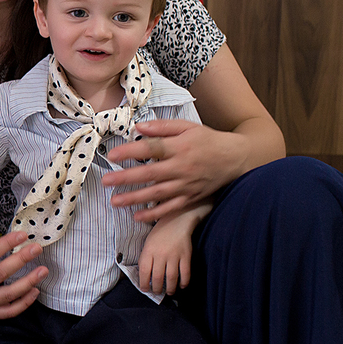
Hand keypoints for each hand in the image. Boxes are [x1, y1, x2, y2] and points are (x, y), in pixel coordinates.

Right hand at [0, 215, 46, 324]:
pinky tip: (34, 291)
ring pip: (8, 294)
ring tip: (43, 270)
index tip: (22, 235)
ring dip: (28, 282)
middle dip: (22, 259)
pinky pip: (8, 312)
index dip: (7, 243)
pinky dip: (23, 303)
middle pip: (1, 272)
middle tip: (37, 248)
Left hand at [103, 120, 242, 220]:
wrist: (236, 158)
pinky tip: (138, 216)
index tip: (113, 155)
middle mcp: (182, 167)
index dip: (131, 151)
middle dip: (127, 178)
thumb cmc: (208, 140)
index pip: (152, 148)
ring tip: (115, 201)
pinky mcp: (191, 197)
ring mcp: (186, 184)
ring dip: (135, 198)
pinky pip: (171, 208)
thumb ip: (162, 127)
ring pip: (158, 193)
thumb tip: (138, 127)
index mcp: (180, 147)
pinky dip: (155, 214)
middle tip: (107, 181)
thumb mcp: (187, 127)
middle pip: (151, 173)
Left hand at [136, 203, 210, 294]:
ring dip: (170, 288)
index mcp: (148, 251)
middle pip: (158, 278)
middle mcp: (160, 254)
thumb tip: (145, 275)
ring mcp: (174, 255)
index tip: (145, 289)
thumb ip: (146, 256)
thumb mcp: (148, 242)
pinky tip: (182, 285)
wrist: (178, 219)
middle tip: (157, 292)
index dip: (144, 284)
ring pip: (171, 278)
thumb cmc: (160, 231)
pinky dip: (184, 282)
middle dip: (157, 289)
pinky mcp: (186, 255)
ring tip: (169, 292)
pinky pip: (185, 273)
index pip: (144, 272)